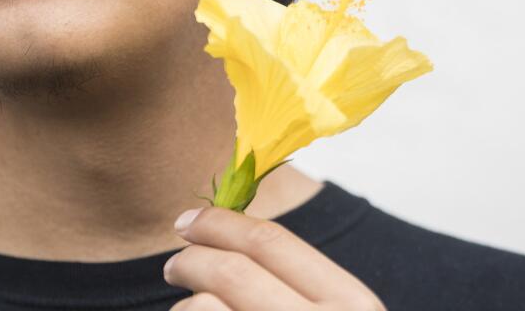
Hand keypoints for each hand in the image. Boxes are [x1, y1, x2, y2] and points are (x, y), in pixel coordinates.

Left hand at [163, 206, 385, 309]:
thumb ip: (305, 287)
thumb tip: (227, 243)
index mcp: (351, 303)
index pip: (270, 242)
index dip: (220, 224)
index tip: (189, 222)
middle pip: (231, 271)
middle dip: (191, 259)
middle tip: (174, 265)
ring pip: (205, 306)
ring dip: (187, 305)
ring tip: (189, 309)